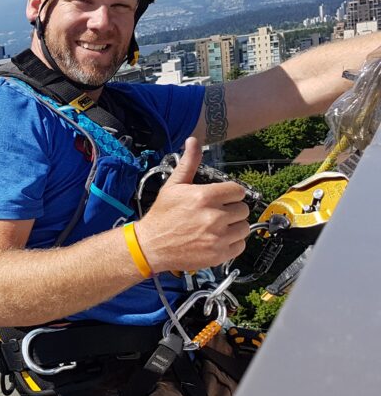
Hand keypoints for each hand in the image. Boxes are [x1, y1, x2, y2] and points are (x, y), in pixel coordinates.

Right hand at [134, 137, 249, 272]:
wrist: (150, 245)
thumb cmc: (162, 215)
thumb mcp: (173, 186)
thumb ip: (188, 163)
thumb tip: (193, 141)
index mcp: (204, 196)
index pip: (238, 191)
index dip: (230, 194)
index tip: (223, 199)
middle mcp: (214, 216)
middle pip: (243, 209)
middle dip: (232, 210)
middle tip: (217, 214)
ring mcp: (217, 237)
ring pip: (244, 227)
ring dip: (234, 227)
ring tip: (218, 227)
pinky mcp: (218, 254)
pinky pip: (240, 245)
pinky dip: (232, 243)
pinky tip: (218, 240)